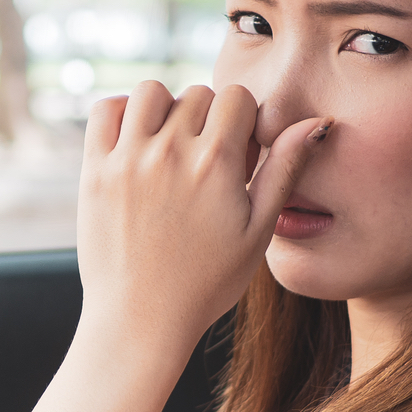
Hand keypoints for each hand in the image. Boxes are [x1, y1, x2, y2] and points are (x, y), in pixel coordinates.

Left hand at [76, 81, 326, 351]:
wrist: (140, 320)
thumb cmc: (206, 283)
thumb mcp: (258, 231)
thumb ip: (285, 170)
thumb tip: (316, 122)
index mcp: (216, 163)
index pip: (237, 97)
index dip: (243, 121)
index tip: (237, 153)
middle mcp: (170, 151)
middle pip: (197, 94)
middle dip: (208, 118)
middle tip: (205, 161)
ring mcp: (127, 158)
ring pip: (151, 92)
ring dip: (165, 108)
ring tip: (170, 144)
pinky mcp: (95, 170)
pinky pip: (105, 109)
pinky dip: (121, 112)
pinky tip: (136, 140)